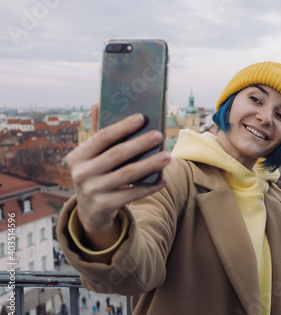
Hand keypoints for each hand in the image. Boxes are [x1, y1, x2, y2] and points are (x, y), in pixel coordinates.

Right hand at [64, 104, 168, 248]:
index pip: (102, 137)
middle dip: (139, 144)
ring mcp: (92, 191)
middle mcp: (82, 173)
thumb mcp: (91, 156)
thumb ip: (97, 133)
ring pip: (126, 175)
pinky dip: (149, 187)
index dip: (122, 127)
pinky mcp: (105, 206)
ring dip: (149, 165)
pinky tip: (163, 179)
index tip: (141, 118)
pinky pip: (132, 195)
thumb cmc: (96, 174)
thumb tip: (98, 103)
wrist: (90, 211)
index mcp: (78, 156)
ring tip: (167, 156)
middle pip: (116, 155)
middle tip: (159, 135)